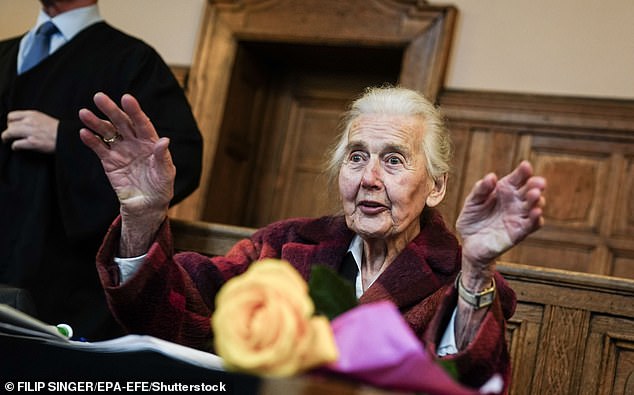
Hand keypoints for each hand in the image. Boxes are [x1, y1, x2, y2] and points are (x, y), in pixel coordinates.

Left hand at [1, 110, 58, 152]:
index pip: (11, 116)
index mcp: (32, 114)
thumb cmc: (58, 130)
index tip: (11, 126)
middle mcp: (29, 121)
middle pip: (9, 125)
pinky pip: (16, 144)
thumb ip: (31, 119)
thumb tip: (22, 123)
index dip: (10, 122)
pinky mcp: (32, 142)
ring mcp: (30, 132)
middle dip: (8, 131)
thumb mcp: (43, 118)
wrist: (66, 137)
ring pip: (9, 133)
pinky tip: (16, 147)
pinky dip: (14, 146)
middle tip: (9, 135)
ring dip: (7, 138)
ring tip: (8, 140)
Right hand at [79, 92, 174, 255]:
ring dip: (96, 122)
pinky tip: (84, 133)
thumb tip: (164, 141)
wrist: (147, 205)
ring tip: (84, 113)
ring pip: (107, 132)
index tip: (126, 98)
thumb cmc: (161, 188)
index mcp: (150, 142)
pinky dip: (91, 140)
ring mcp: (121, 150)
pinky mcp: (109, 161)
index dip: (135, 110)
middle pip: (121, 122)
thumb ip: (163, 157)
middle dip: (111, 110)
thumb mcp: (165, 174)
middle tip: (99, 97)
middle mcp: (134, 142)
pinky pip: (99, 148)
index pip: (142, 122)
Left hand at [456, 161, 545, 285]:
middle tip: (537, 182)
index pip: (517, 179)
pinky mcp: (518, 233)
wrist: (469, 244)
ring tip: (535, 195)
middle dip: (535, 185)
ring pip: (533, 207)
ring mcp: (518, 218)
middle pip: (530, 191)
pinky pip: (530, 226)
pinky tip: (536, 213)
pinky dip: (535, 219)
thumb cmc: (473, 219)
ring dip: (537, 201)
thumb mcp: (472, 202)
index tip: (525, 166)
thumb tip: (491, 176)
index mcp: (504, 191)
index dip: (523, 172)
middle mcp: (515, 202)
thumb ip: (480, 190)